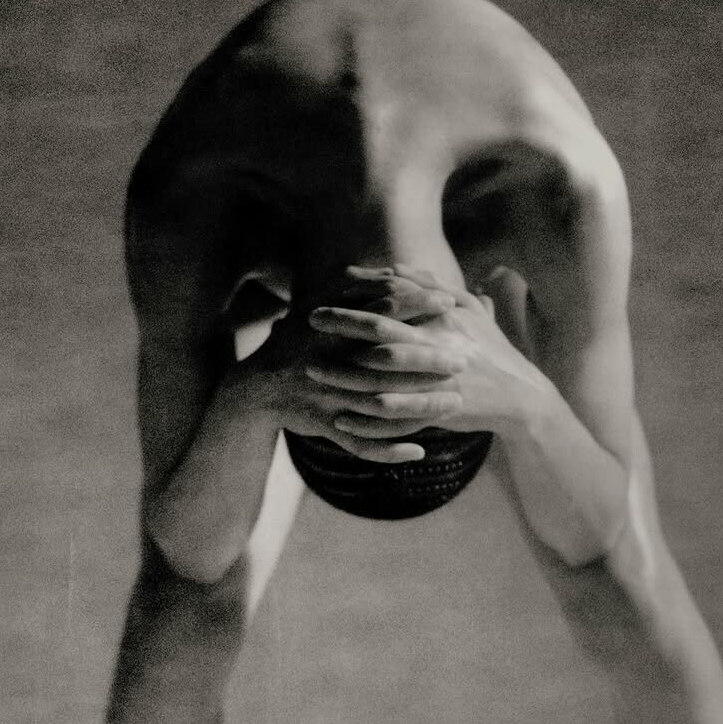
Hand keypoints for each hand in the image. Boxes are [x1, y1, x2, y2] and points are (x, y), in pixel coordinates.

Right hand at [244, 267, 468, 462]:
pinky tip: (418, 451)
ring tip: (456, 404)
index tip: (452, 301)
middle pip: (391, 356)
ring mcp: (331, 397)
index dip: (419, 302)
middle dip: (431, 356)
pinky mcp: (326, 426)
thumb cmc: (296, 344)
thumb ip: (357, 293)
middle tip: (465, 357)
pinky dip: (388, 450)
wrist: (256, 390)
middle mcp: (334, 361)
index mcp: (335, 329)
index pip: (384, 308)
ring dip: (422, 406)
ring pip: (384, 403)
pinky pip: (361, 444)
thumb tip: (397, 272)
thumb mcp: (319, 310)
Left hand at [305, 265, 550, 445]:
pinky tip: (339, 420)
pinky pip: (396, 419)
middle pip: (382, 332)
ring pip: (383, 377)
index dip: (356, 297)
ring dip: (344, 375)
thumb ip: (426, 286)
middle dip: (342, 327)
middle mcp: (441, 344)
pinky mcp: (440, 412)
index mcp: (445, 316)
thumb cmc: (486, 349)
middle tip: (307, 323)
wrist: (520, 397)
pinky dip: (366, 421)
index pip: (393, 300)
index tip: (324, 296)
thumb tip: (387, 268)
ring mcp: (440, 380)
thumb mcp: (465, 309)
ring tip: (312, 371)